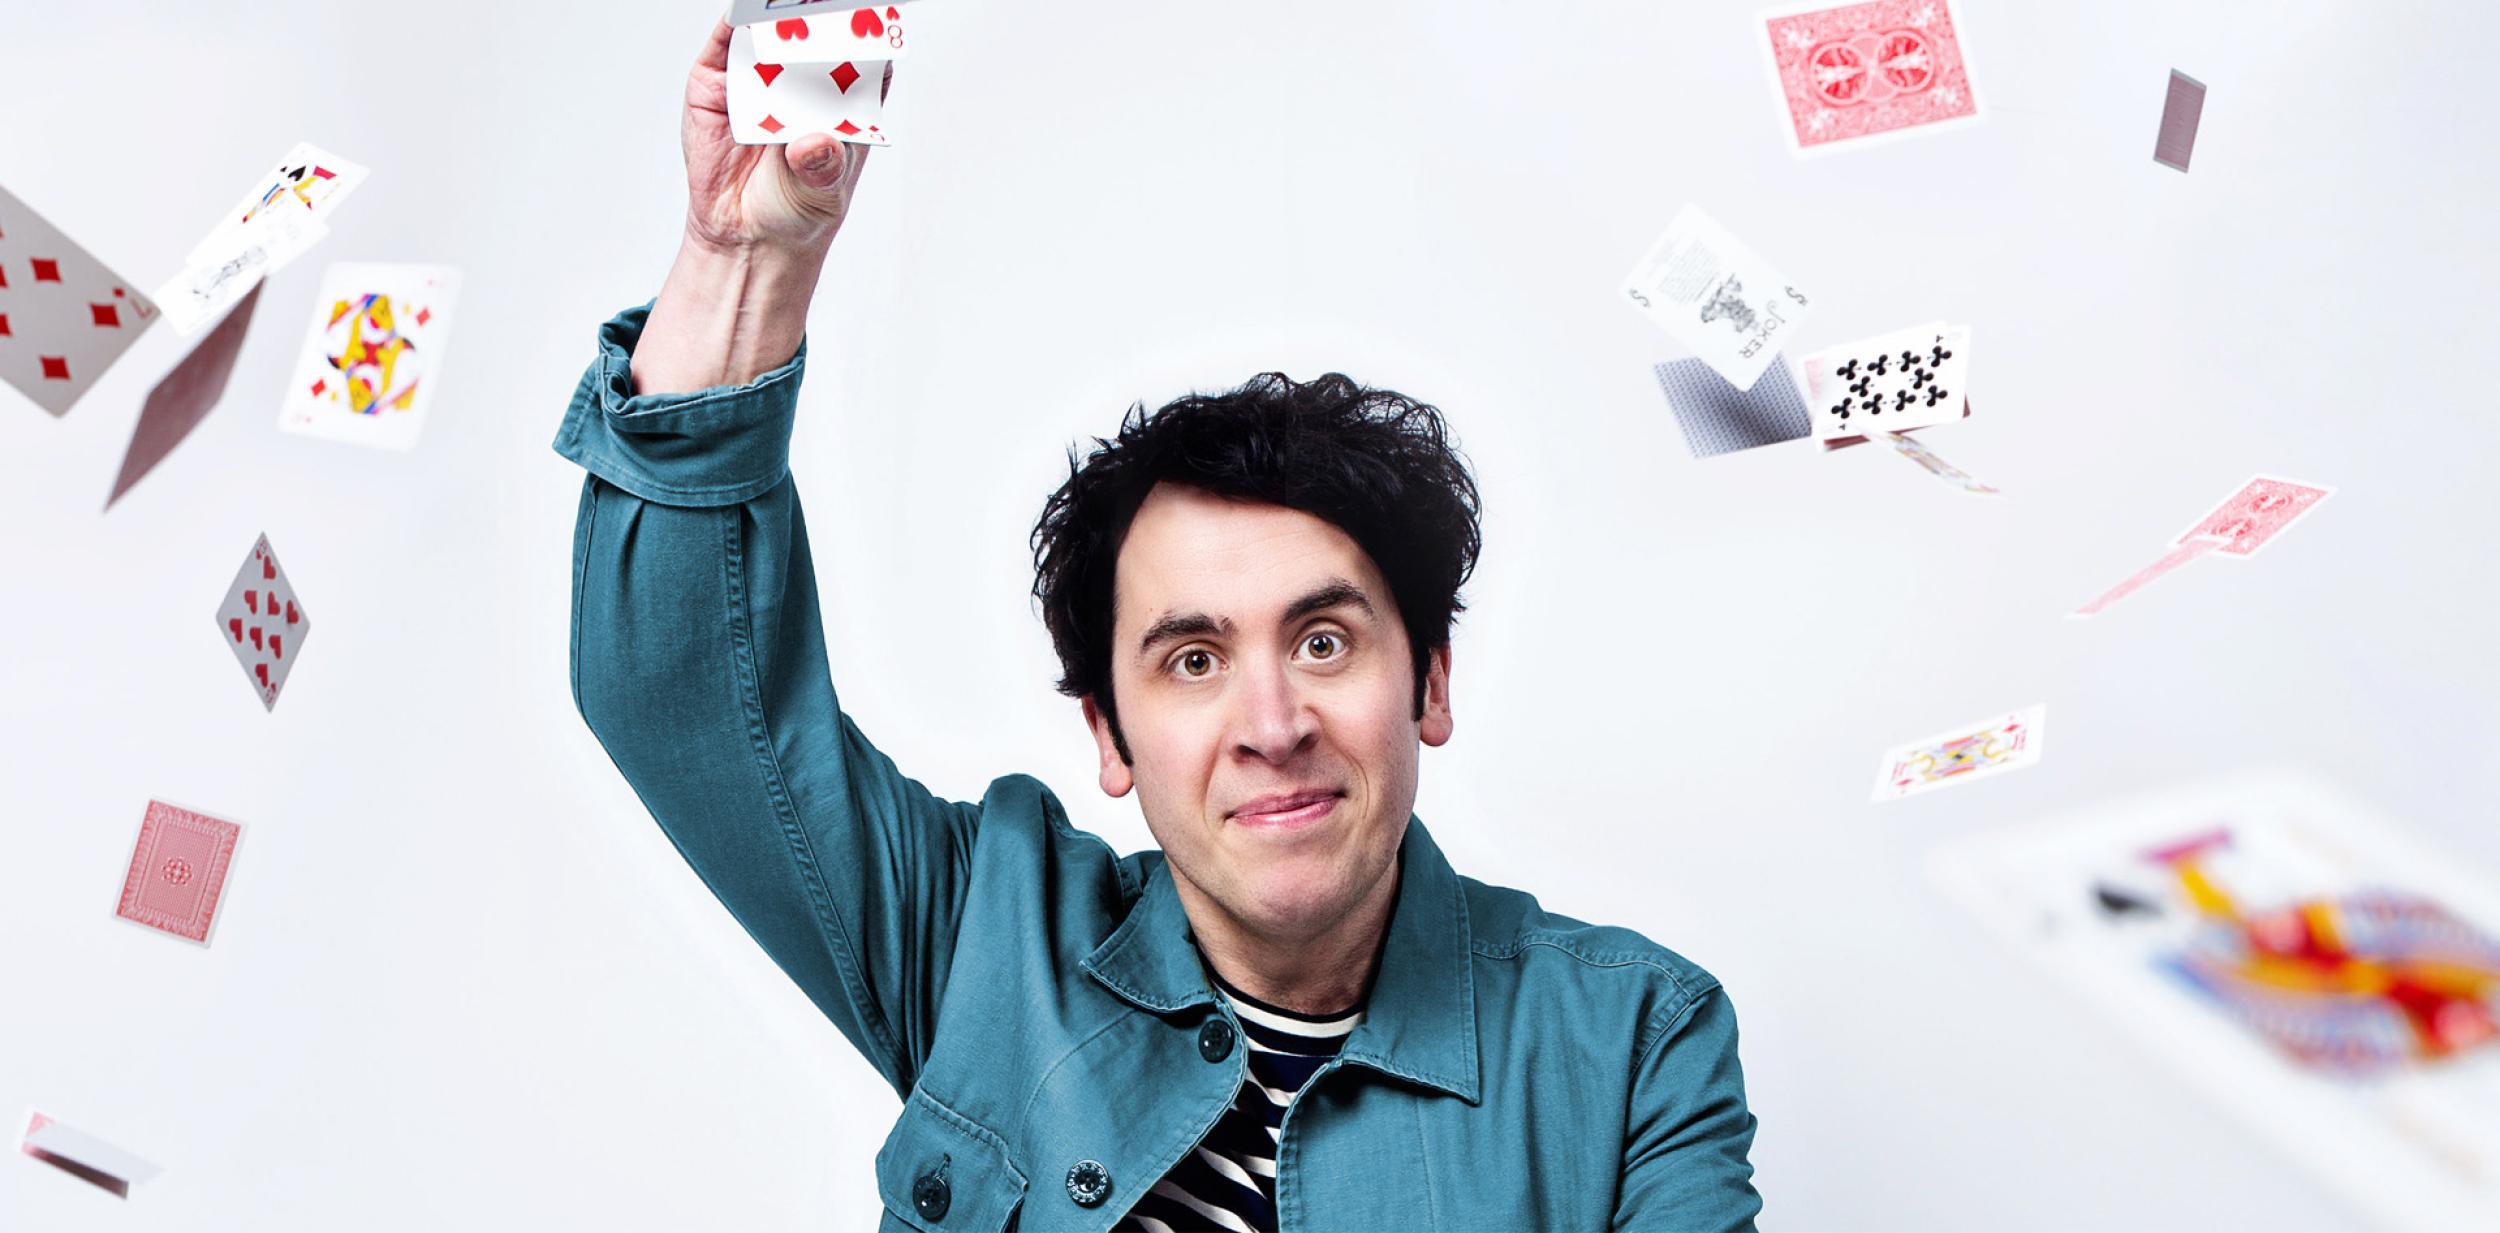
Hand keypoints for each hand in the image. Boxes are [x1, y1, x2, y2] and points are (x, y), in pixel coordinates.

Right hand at [630, 19, 895, 393]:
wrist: (744, 238)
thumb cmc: (796, 211)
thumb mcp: (821, 191)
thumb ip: (822, 165)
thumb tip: (815, 143)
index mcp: (843, 103)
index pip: (863, 54)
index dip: (868, 31)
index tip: (871, 19)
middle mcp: (803, 84)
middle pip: (816, 32)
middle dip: (821, 14)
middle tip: (827, 5)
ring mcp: (759, 80)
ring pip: (770, 30)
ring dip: (778, 12)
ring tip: (787, 6)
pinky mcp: (717, 84)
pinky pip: (725, 43)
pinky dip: (735, 23)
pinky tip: (744, 15)